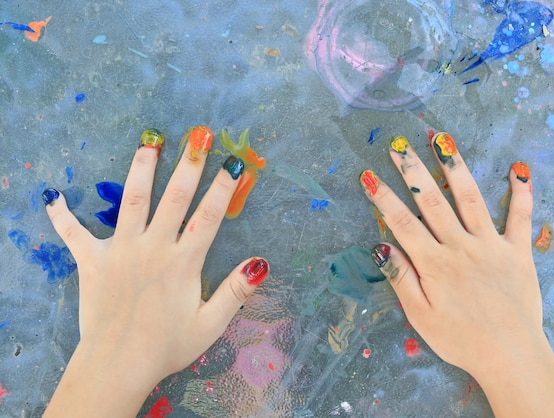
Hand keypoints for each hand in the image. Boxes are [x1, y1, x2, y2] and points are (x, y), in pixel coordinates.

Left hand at [43, 127, 268, 416]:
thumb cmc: (166, 346)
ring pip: (132, 201)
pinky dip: (62, 216)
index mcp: (183, 262)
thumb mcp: (209, 324)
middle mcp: (153, 247)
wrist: (117, 365)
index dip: (224, 189)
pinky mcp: (92, 260)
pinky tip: (53, 197)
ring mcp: (120, 250)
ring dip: (141, 170)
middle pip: (174, 198)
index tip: (235, 165)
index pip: (208, 217)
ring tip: (148, 144)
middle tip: (198, 137)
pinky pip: (74, 234)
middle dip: (189, 166)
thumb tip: (261, 262)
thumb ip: (235, 292)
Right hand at [360, 133, 553, 416]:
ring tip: (443, 141)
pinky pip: (520, 217)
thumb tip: (381, 246)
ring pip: (470, 199)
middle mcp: (461, 246)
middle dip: (413, 172)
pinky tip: (518, 169)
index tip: (369, 175)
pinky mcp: (517, 251)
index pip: (402, 223)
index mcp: (434, 263)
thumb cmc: (460, 340)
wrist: (510, 355)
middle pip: (432, 201)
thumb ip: (402, 278)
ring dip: (455, 168)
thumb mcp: (420, 317)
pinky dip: (520, 193)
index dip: (383, 198)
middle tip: (400, 146)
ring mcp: (491, 244)